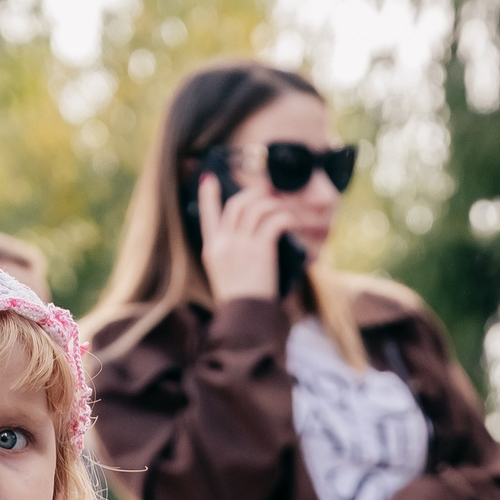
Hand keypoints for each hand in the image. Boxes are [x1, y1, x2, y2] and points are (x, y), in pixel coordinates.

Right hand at [196, 172, 288, 304]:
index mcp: (211, 250)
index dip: (208, 195)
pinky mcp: (260, 250)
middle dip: (253, 192)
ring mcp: (241, 245)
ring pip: (256, 208)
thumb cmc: (239, 304)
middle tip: (267, 189)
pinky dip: (285, 218)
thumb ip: (229, 256)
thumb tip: (246, 238)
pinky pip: (274, 221)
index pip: (207, 215)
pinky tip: (292, 222)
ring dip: (273, 203)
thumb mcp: (223, 277)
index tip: (209, 179)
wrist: (244, 320)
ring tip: (283, 205)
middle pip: (237, 205)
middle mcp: (224, 243)